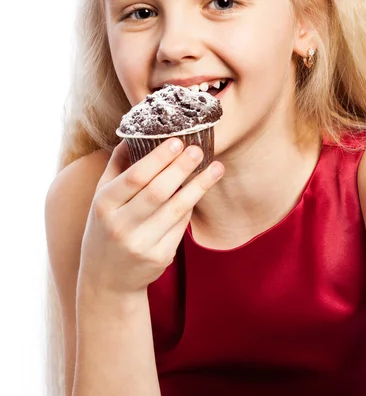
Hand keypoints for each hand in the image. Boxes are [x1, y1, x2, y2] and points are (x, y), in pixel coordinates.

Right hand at [77, 138, 223, 297]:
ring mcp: (141, 244)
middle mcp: (121, 226)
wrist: (106, 279)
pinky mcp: (160, 258)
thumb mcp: (102, 196)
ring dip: (199, 186)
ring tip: (216, 167)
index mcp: (103, 205)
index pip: (135, 178)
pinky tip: (201, 189)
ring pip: (176, 209)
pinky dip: (191, 205)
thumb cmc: (106, 227)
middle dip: (181, 168)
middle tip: (199, 149)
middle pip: (157, 192)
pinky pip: (181, 226)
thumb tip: (137, 132)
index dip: (158, 158)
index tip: (177, 141)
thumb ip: (118, 164)